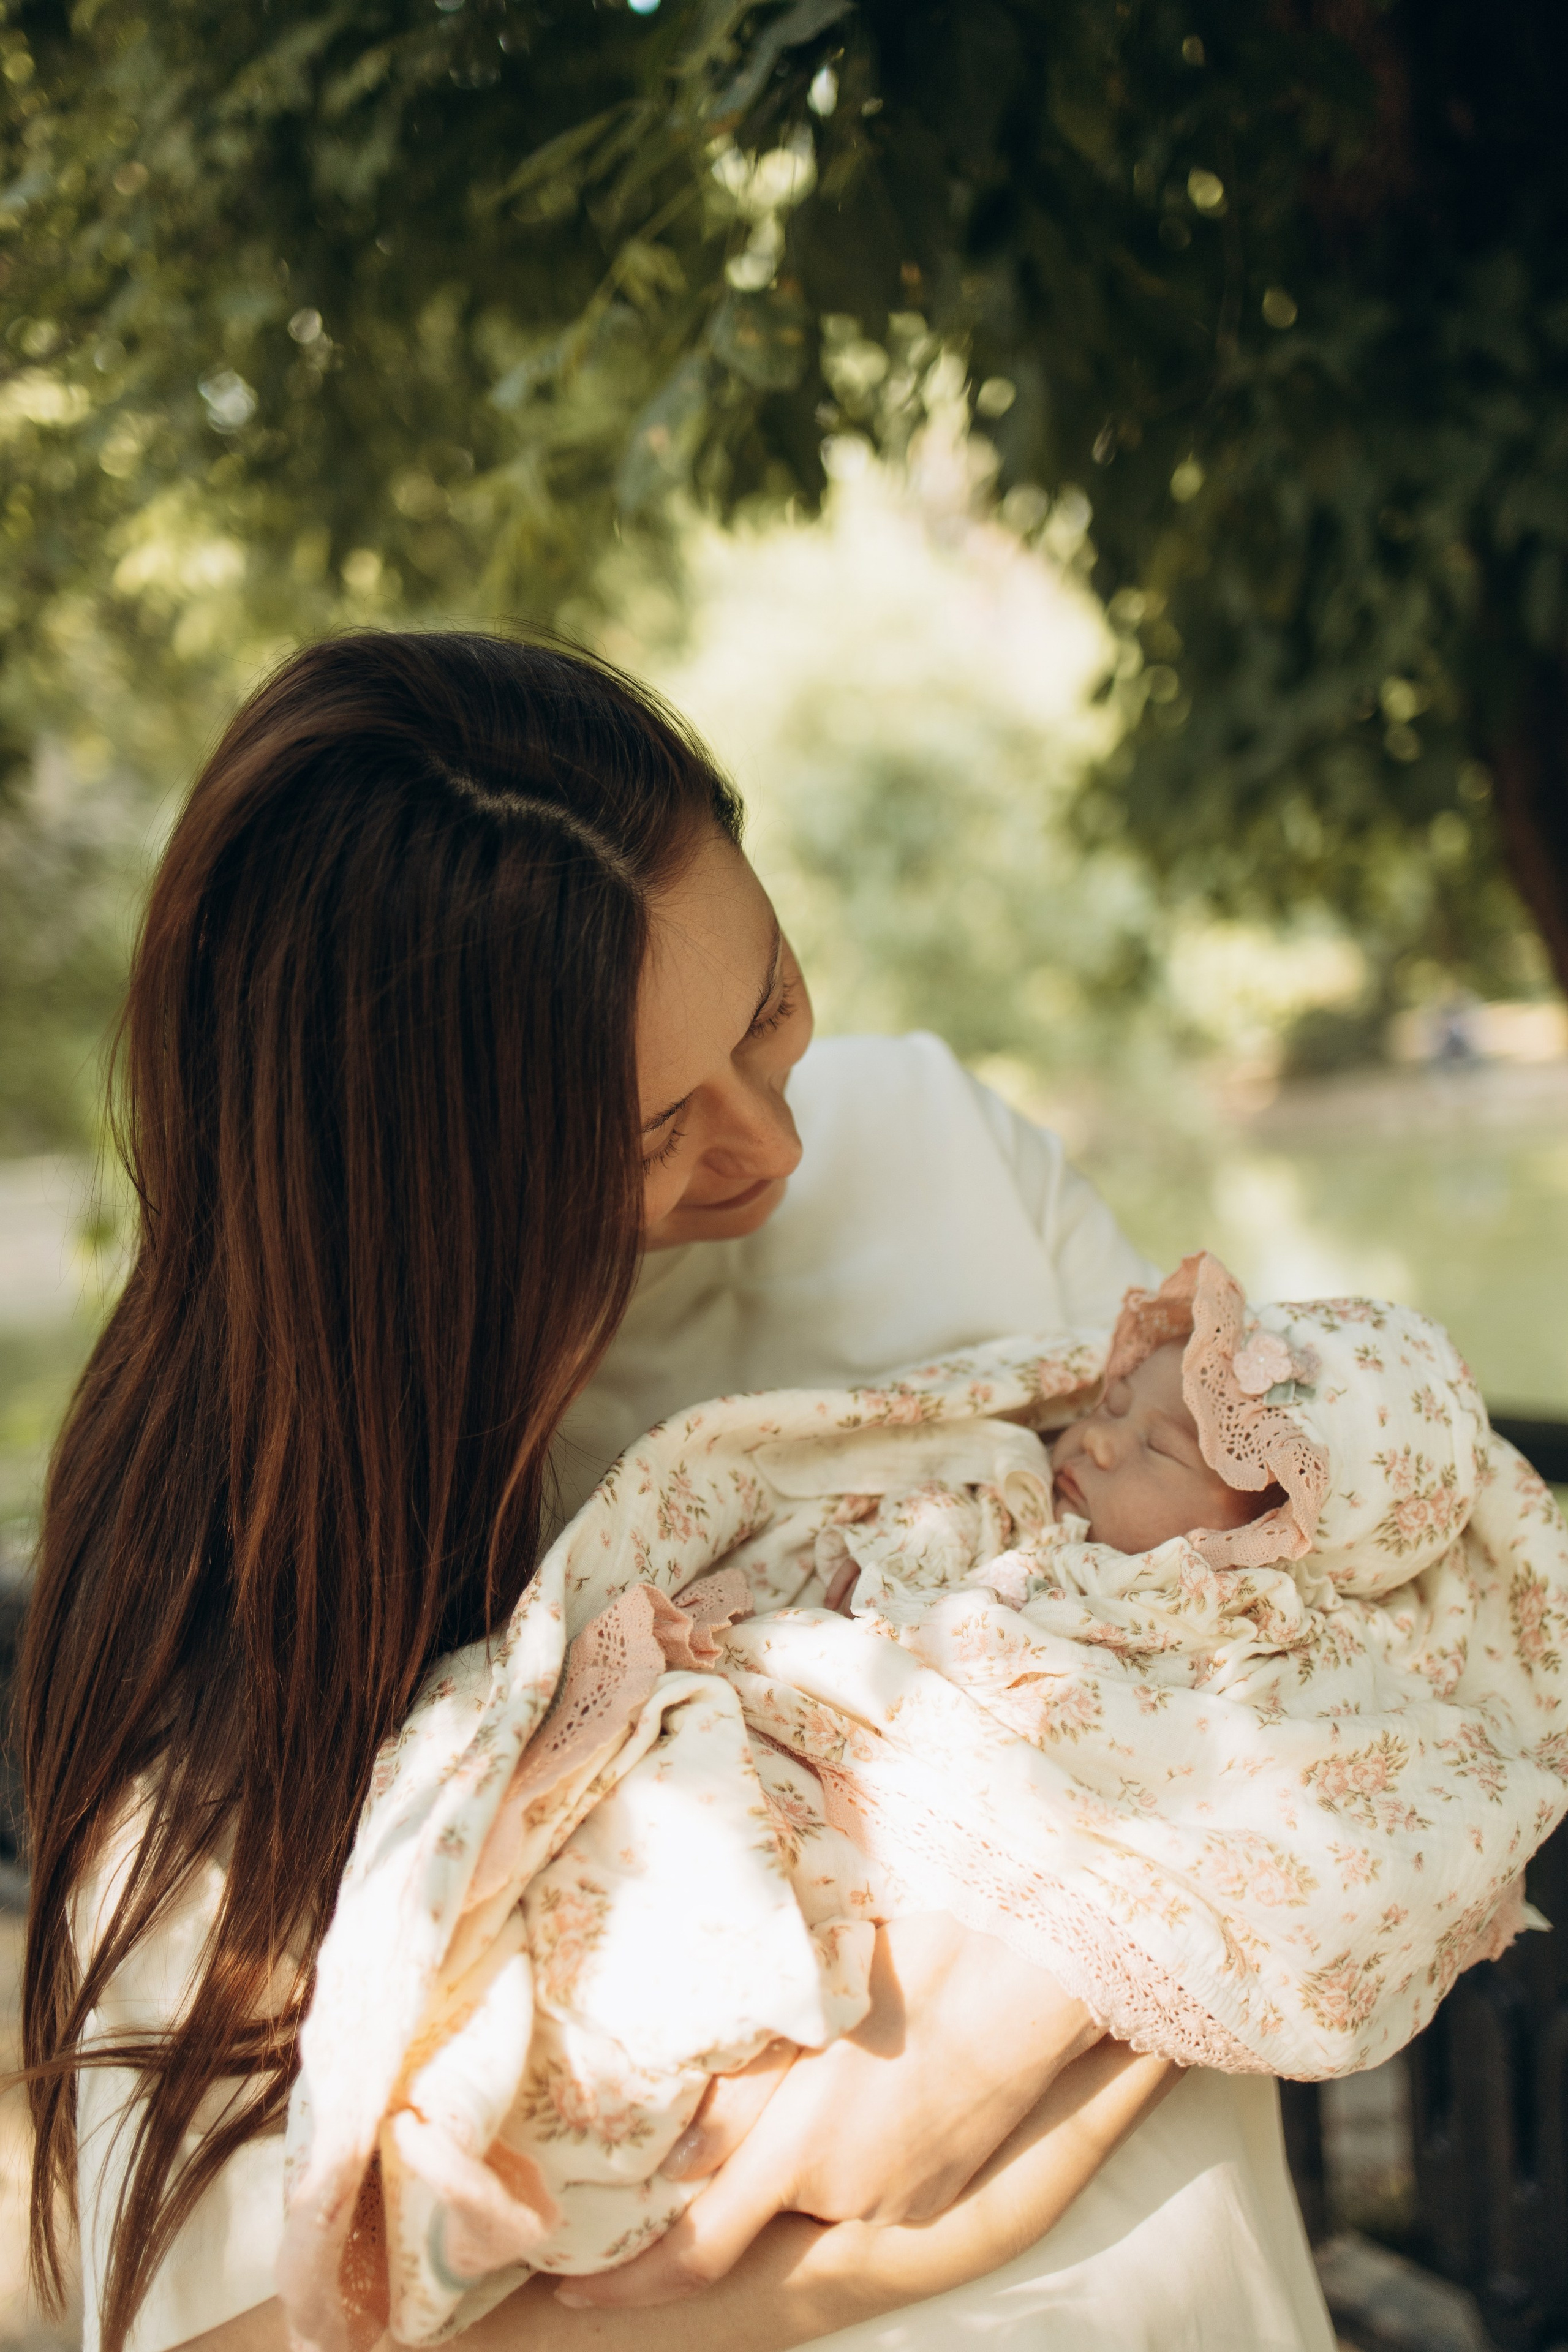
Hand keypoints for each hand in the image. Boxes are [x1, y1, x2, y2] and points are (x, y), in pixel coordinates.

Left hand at [557, 1912, 1099, 2309]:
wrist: (1031, 1976)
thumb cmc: (915, 1964)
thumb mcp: (809, 2013)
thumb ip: (739, 2085)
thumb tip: (677, 2138)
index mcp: (799, 2150)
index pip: (692, 2250)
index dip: (628, 2283)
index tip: (572, 2290)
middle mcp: (843, 2196)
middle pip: (760, 2207)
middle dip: (735, 2180)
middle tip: (720, 2128)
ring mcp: (898, 2205)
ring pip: (817, 2195)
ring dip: (803, 2159)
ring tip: (827, 2080)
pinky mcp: (940, 2199)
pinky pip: (871, 2190)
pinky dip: (854, 2157)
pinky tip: (875, 2094)